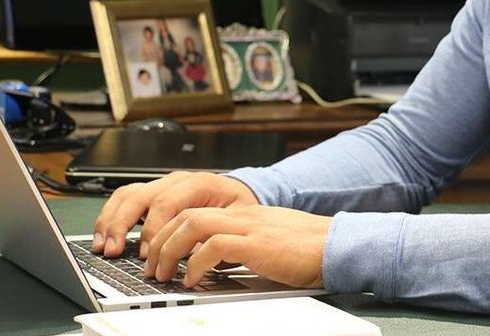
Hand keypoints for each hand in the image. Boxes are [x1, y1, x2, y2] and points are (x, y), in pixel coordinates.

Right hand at [92, 171, 259, 257]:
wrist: (240, 194)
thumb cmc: (237, 206)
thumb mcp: (235, 219)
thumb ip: (212, 232)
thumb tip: (191, 254)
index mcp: (197, 183)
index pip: (166, 203)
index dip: (153, 229)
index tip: (147, 253)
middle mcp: (175, 181)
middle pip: (139, 196)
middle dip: (123, 225)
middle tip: (115, 251)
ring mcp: (161, 185)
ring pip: (127, 195)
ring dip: (111, 221)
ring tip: (104, 246)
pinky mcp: (152, 194)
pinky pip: (125, 198)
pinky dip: (111, 217)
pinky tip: (104, 236)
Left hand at [144, 205, 331, 288]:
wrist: (336, 245)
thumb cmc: (308, 249)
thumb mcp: (267, 243)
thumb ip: (242, 247)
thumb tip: (215, 264)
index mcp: (243, 214)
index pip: (194, 211)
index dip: (169, 232)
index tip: (159, 254)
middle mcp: (241, 216)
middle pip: (185, 214)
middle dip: (160, 241)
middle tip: (153, 267)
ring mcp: (248, 226)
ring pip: (192, 224)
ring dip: (170, 250)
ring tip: (165, 274)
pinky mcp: (256, 243)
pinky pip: (214, 245)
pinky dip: (196, 263)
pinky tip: (193, 279)